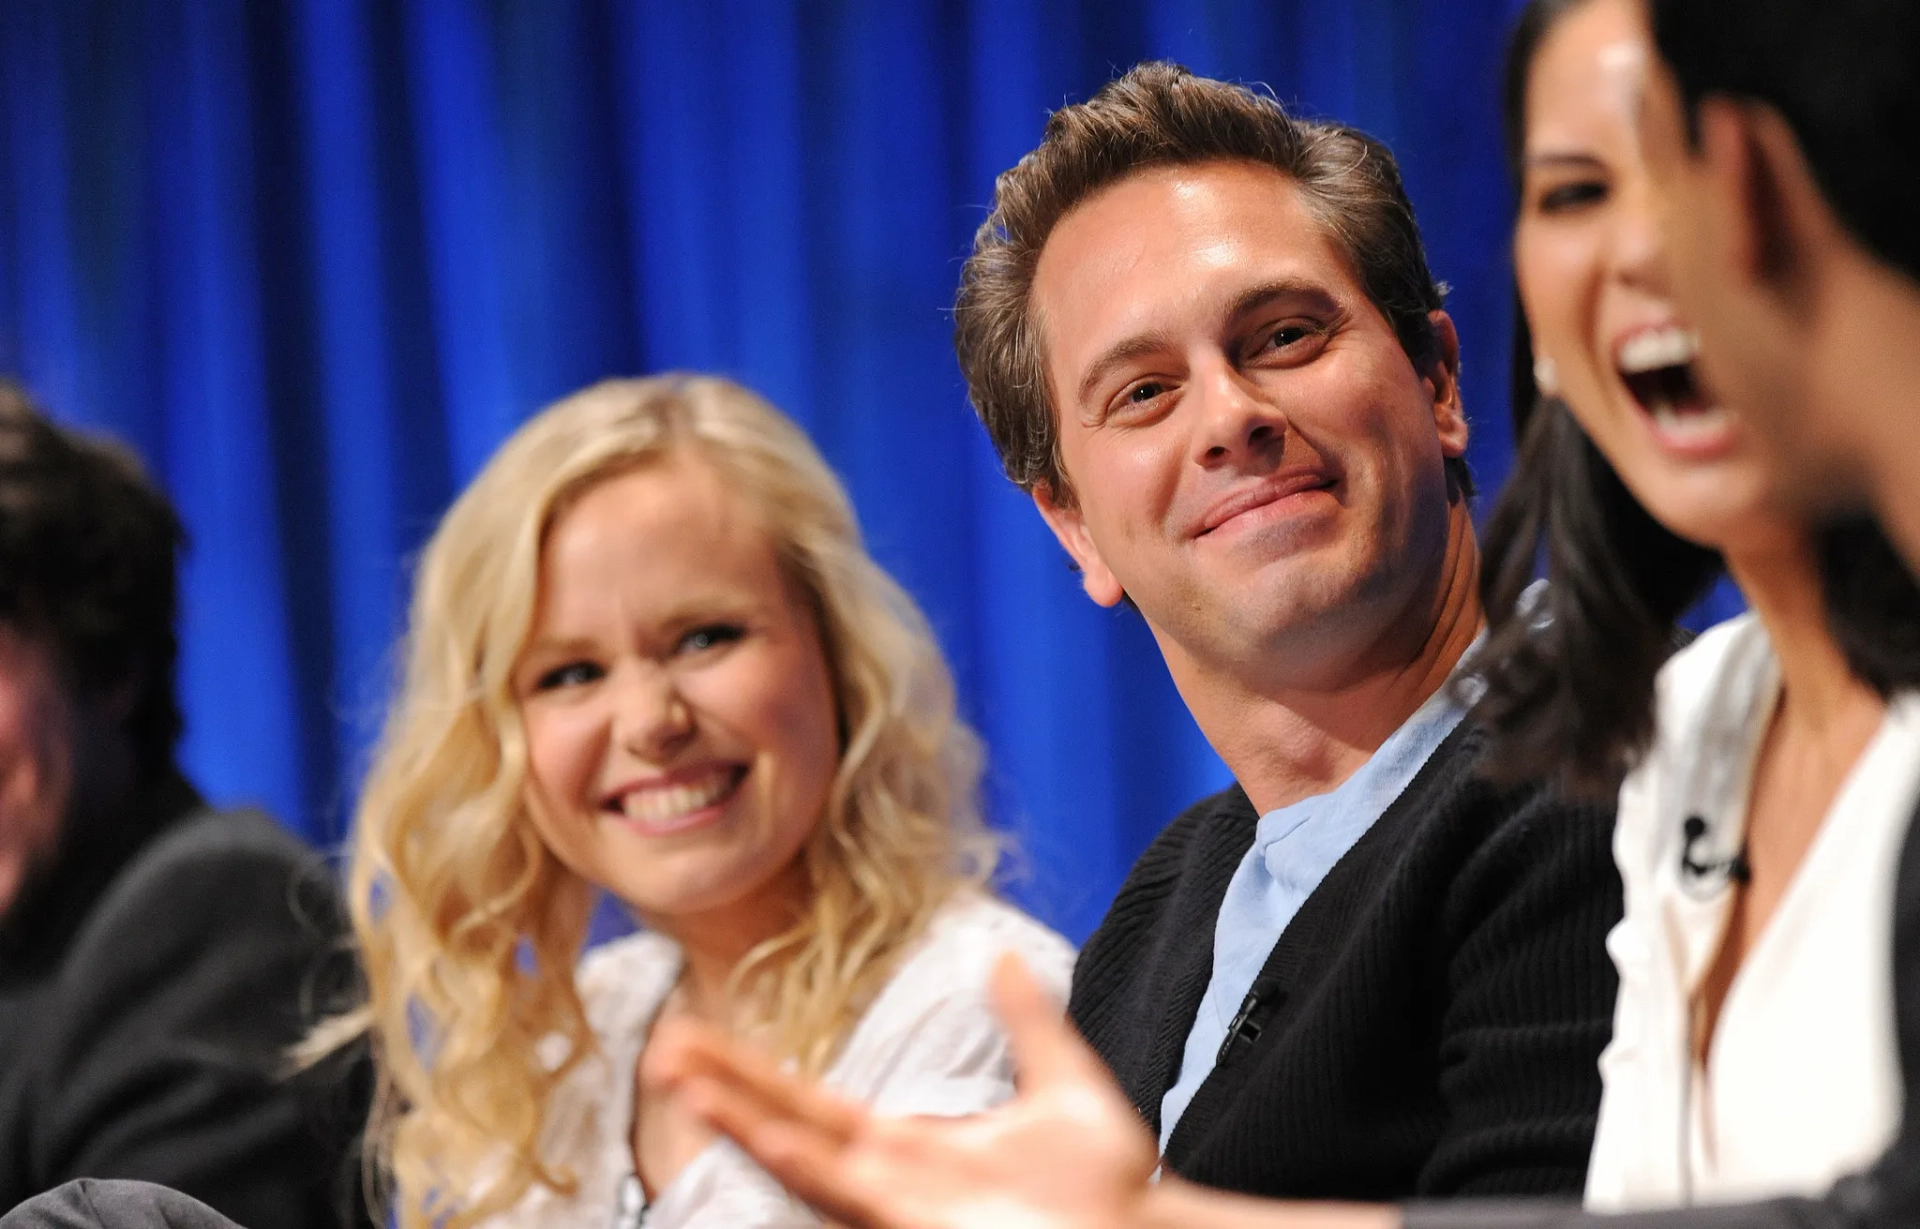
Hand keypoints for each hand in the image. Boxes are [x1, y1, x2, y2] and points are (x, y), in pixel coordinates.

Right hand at [643, 953, 1160, 1228]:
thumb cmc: (1109, 1188)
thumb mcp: (1063, 1082)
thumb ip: (1028, 1020)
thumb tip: (1002, 956)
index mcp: (909, 1147)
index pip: (808, 1104)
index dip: (750, 1075)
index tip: (695, 1038)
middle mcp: (888, 1179)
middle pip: (784, 1125)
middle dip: (723, 1089)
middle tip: (660, 1048)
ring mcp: (898, 1207)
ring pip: (801, 1160)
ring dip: (743, 1122)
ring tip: (684, 1082)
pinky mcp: (916, 1225)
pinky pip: (846, 1194)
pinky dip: (804, 1165)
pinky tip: (768, 1135)